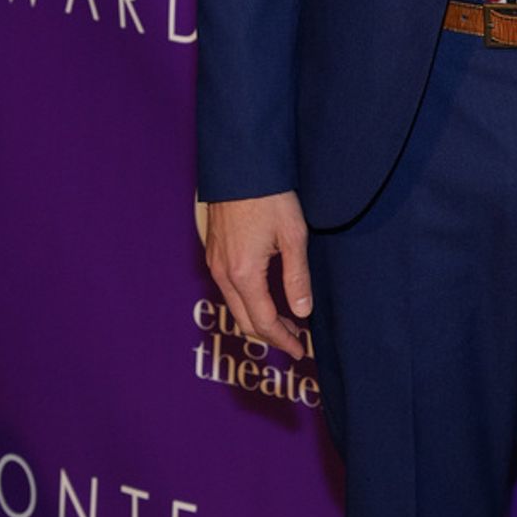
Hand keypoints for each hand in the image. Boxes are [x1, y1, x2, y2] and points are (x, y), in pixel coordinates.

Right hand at [204, 190, 312, 361]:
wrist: (241, 165)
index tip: (300, 351)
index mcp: (244, 273)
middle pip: (245, 320)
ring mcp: (215, 262)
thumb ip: (297, 277)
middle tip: (296, 341)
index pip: (264, 322)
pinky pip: (228, 289)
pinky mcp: (214, 251)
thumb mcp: (293, 235)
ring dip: (259, 319)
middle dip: (271, 335)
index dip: (283, 340)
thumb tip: (303, 312)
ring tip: (286, 321)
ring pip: (235, 306)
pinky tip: (265, 296)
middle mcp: (223, 273)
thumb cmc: (270, 196)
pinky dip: (247, 302)